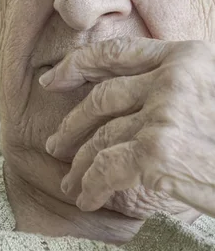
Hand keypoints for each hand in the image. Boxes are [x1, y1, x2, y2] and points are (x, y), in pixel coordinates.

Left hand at [41, 37, 214, 216]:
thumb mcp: (212, 92)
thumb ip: (177, 85)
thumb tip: (132, 97)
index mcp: (186, 56)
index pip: (117, 53)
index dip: (77, 64)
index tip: (52, 78)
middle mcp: (172, 78)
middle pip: (101, 97)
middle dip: (71, 124)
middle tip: (55, 144)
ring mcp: (164, 113)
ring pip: (101, 136)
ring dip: (79, 164)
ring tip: (71, 182)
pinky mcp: (158, 152)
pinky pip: (107, 168)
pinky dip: (92, 185)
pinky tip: (88, 197)